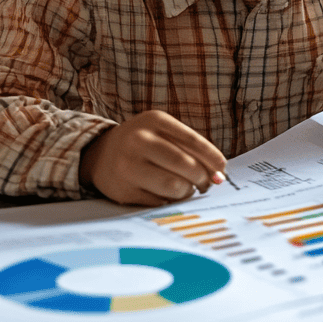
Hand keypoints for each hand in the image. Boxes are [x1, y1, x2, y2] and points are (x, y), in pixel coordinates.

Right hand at [78, 109, 226, 205]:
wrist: (100, 154)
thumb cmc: (143, 142)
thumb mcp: (162, 131)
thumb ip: (190, 147)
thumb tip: (218, 174)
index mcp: (155, 121)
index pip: (193, 141)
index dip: (212, 158)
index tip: (222, 169)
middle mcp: (139, 141)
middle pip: (185, 165)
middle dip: (203, 178)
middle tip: (208, 183)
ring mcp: (128, 167)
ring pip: (174, 186)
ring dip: (189, 191)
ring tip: (189, 189)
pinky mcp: (123, 191)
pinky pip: (159, 201)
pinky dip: (171, 200)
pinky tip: (170, 195)